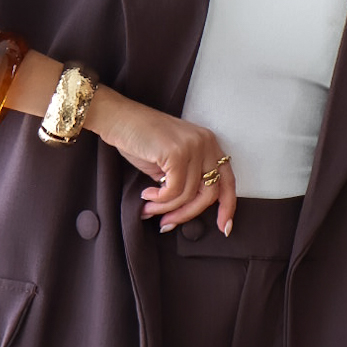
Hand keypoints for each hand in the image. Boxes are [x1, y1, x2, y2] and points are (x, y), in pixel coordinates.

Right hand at [90, 90, 236, 235]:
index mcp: (209, 144)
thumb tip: (184, 212)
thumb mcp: (170, 162)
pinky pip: (174, 191)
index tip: (224, 228)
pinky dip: (160, 199)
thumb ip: (184, 182)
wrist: (118, 119)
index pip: (228, 180)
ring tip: (149, 208)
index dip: (228, 206)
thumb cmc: (140, 140)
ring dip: (166, 208)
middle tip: (167, 224)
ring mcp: (193, 146)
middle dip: (188, 214)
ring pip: (189, 195)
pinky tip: (146, 194)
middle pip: (210, 193)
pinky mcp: (177, 152)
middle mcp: (206, 143)